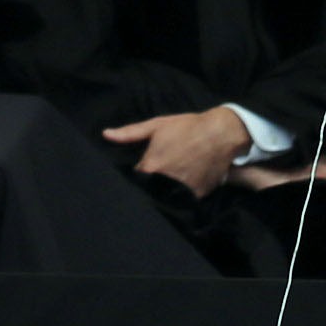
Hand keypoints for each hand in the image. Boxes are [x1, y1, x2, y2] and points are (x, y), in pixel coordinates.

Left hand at [109, 106, 256, 194]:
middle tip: (158, 174)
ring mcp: (182, 191)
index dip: (137, 176)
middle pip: (150, 191)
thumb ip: (129, 133)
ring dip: (166, 191)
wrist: (220, 133)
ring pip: (167, 197)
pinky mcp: (197, 196)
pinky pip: (185, 199)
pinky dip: (183, 193)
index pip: (134, 180)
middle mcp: (164, 183)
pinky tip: (186, 181)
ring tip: (173, 178)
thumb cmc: (187, 127)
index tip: (142, 171)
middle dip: (150, 185)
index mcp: (151, 167)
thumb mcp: (156, 126)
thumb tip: (106, 134)